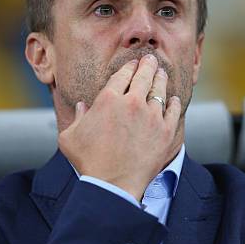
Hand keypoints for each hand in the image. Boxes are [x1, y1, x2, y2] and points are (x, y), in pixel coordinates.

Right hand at [58, 54, 181, 200]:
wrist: (113, 184)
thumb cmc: (88, 162)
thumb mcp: (70, 137)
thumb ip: (76, 117)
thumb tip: (82, 106)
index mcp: (108, 99)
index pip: (122, 75)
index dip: (129, 67)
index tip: (133, 64)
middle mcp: (132, 102)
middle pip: (144, 76)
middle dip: (148, 64)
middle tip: (151, 59)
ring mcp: (152, 116)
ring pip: (160, 90)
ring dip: (161, 79)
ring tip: (162, 74)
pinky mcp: (166, 131)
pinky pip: (173, 111)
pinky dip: (174, 103)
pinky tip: (173, 100)